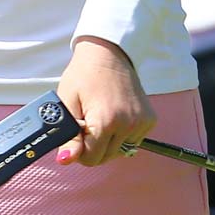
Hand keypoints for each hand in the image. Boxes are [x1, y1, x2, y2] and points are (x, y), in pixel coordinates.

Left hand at [54, 36, 156, 166]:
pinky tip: (113, 117)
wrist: (108, 53)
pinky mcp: (149, 121)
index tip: (74, 135)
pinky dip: (121, 136)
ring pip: (119, 151)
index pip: (91, 158)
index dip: (78, 150)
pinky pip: (132, 142)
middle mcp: (128, 125)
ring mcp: (141, 123)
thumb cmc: (83, 75)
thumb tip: (65, 160)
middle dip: (92, 147)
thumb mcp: (67, 102)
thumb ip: (68, 135)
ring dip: (107, 142)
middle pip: (105, 157)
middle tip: (85, 123)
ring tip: (99, 118)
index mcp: (105, 121)